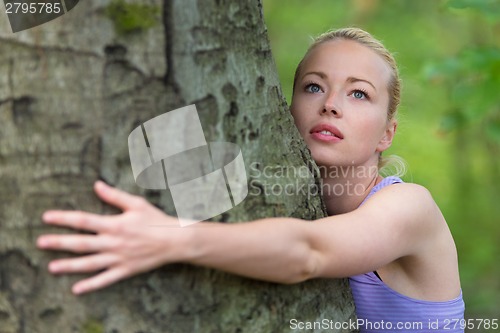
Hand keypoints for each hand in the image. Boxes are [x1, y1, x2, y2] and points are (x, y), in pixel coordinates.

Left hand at [37, 181, 187, 294]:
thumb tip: (97, 185)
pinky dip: (91, 285)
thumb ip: (114, 196)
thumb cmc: (156, 220)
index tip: (46, 217)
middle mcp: (113, 242)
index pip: (84, 220)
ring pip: (89, 263)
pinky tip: (76, 289)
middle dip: (59, 243)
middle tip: (40, 243)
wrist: (174, 240)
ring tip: (51, 267)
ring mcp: (118, 258)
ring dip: (69, 266)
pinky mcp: (125, 270)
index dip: (64, 218)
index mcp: (115, 224)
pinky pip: (105, 279)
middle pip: (81, 243)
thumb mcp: (136, 204)